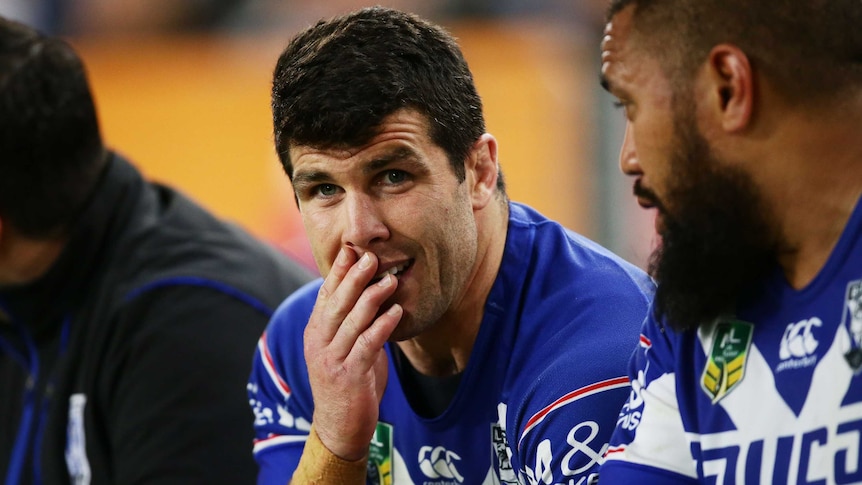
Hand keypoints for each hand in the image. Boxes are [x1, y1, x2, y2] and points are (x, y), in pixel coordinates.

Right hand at [304, 247, 402, 460]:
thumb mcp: (344, 348)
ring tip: (390, 280)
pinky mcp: (348, 376)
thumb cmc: (347, 383)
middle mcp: (319, 343)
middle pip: (337, 303)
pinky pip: (366, 346)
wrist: (339, 428)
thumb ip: (352, 323)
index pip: (325, 295)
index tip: (351, 249)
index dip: (338, 272)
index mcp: (316, 332)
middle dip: (354, 277)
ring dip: (371, 298)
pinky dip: (381, 327)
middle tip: (370, 256)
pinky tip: (396, 313)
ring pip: (351, 322)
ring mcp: (331, 360)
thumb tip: (370, 293)